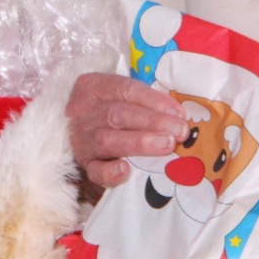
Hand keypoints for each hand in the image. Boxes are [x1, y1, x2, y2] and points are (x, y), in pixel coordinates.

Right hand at [66, 72, 187, 190]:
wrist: (82, 135)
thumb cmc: (110, 112)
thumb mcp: (121, 98)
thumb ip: (143, 103)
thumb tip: (178, 115)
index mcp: (93, 87)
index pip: (125, 89)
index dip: (154, 100)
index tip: (179, 113)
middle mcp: (82, 111)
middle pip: (118, 114)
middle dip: (152, 122)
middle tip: (179, 131)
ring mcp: (80, 139)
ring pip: (107, 140)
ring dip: (139, 143)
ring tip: (166, 145)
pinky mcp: (82, 165)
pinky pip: (94, 170)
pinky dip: (109, 172)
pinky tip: (126, 171)